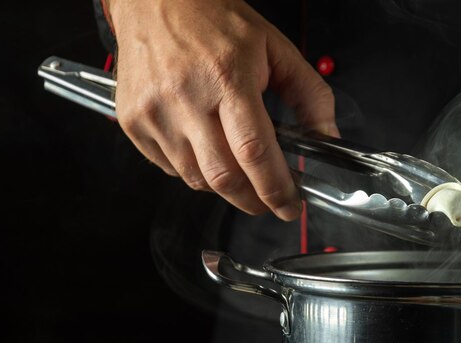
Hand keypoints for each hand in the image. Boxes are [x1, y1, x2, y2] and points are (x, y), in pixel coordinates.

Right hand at [106, 0, 337, 220]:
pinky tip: (207, 151)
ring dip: (225, 186)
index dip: (276, 188)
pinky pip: (170, 169)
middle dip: (254, 201)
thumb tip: (327, 138)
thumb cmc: (214, 20)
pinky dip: (195, 172)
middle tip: (270, 201)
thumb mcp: (275, 47)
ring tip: (240, 169)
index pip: (255, 151)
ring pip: (196, 179)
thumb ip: (310, 94)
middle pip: (224, 177)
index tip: (290, 204)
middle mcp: (186, 97)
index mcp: (227, 76)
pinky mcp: (133, 122)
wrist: (153, 0)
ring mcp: (154, 113)